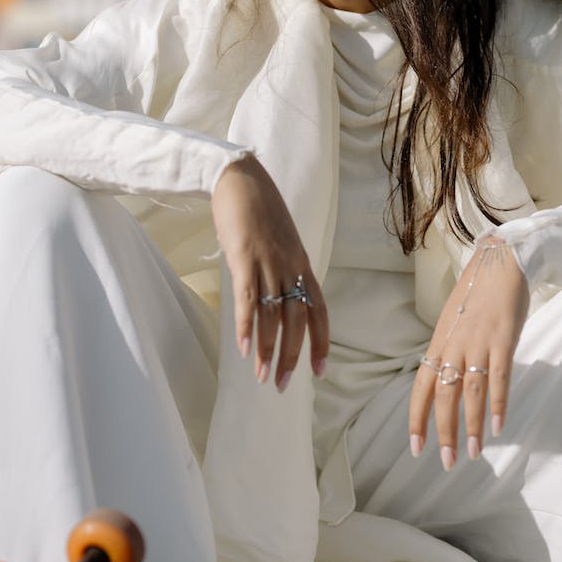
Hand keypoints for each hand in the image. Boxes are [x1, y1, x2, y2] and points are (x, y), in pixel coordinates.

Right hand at [211, 154, 328, 389]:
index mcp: (302, 263)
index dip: (320, 342)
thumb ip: (282, 268)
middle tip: (283, 385)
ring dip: (268, 350)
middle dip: (292, 356)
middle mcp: (290, 266)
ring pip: (273, 315)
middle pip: (297, 320)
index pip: (319, 310)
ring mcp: (268, 262)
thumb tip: (277, 295)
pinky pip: (248, 299)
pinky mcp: (244, 257)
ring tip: (263, 377)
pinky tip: (245, 350)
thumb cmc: (258, 209)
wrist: (241, 177)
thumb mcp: (280, 241)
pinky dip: (247, 326)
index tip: (319, 371)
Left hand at [408, 238, 528, 468]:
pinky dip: (498, 403)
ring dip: (470, 425)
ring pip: (469, 392)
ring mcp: (478, 343)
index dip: (417, 419)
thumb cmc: (479, 294)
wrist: (501, 261)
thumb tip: (448, 382)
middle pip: (443, 396)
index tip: (416, 448)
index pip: (422, 387)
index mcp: (439, 343)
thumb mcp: (455, 323)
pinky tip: (498, 427)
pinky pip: (499, 377)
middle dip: (443, 432)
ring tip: (473, 454)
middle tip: (446, 462)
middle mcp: (453, 346)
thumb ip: (451, 352)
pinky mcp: (503, 339)